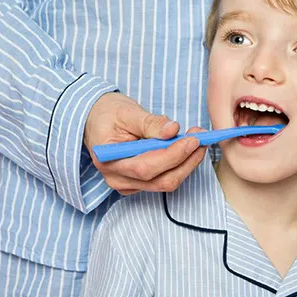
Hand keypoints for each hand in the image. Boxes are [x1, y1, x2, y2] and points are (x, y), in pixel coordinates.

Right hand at [84, 92, 206, 194]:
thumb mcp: (127, 111)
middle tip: (201, 140)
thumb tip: (173, 130)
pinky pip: (163, 180)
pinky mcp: (137, 184)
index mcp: (108, 160)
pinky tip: (186, 150)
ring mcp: (127, 184)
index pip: (145, 167)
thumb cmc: (108, 113)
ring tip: (197, 142)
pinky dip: (179, 166)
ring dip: (186, 164)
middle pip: (159, 180)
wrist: (95, 119)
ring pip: (165, 183)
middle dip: (186, 162)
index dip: (173, 156)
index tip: (193, 139)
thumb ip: (150, 122)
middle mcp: (116, 178)